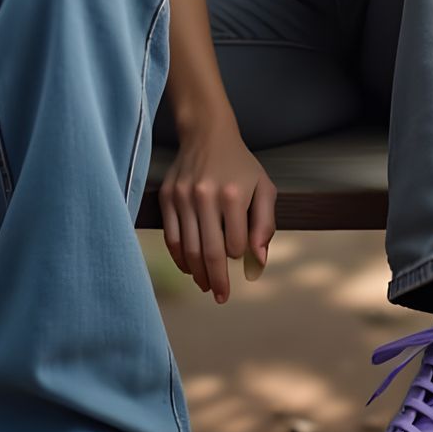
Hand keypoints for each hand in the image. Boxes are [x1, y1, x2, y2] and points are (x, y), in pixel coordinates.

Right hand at [159, 113, 276, 302]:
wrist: (207, 134)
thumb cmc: (240, 165)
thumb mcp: (264, 188)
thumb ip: (265, 224)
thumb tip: (258, 261)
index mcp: (233, 194)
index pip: (235, 245)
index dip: (239, 257)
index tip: (241, 258)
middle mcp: (205, 196)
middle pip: (209, 252)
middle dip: (216, 281)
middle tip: (221, 297)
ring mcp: (182, 197)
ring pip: (188, 249)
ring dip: (197, 274)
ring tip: (206, 285)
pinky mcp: (167, 197)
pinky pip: (172, 237)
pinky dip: (180, 257)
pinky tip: (189, 267)